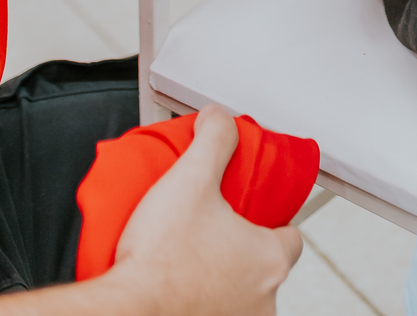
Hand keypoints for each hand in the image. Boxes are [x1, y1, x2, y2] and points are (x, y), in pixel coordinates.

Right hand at [112, 103, 300, 315]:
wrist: (125, 309)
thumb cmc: (158, 259)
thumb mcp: (191, 178)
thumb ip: (214, 139)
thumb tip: (219, 119)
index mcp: (269, 261)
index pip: (291, 238)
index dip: (272, 222)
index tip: (249, 215)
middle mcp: (262, 302)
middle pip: (264, 267)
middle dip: (242, 250)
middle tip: (211, 232)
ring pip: (241, 296)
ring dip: (223, 280)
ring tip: (191, 259)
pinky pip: (217, 312)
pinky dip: (204, 302)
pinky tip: (179, 289)